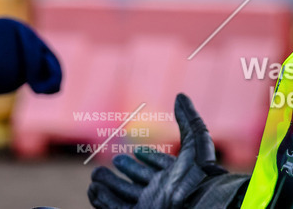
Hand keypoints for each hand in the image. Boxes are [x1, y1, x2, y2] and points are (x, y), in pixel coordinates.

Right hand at [88, 93, 223, 208]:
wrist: (196, 202)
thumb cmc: (198, 171)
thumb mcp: (196, 139)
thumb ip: (187, 118)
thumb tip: (180, 95)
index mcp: (178, 174)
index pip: (161, 166)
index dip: (151, 157)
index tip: (138, 150)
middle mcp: (163, 190)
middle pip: (141, 180)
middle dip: (127, 170)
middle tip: (116, 160)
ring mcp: (150, 204)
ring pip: (124, 194)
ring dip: (109, 185)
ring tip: (95, 175)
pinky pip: (114, 208)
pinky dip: (102, 200)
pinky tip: (93, 189)